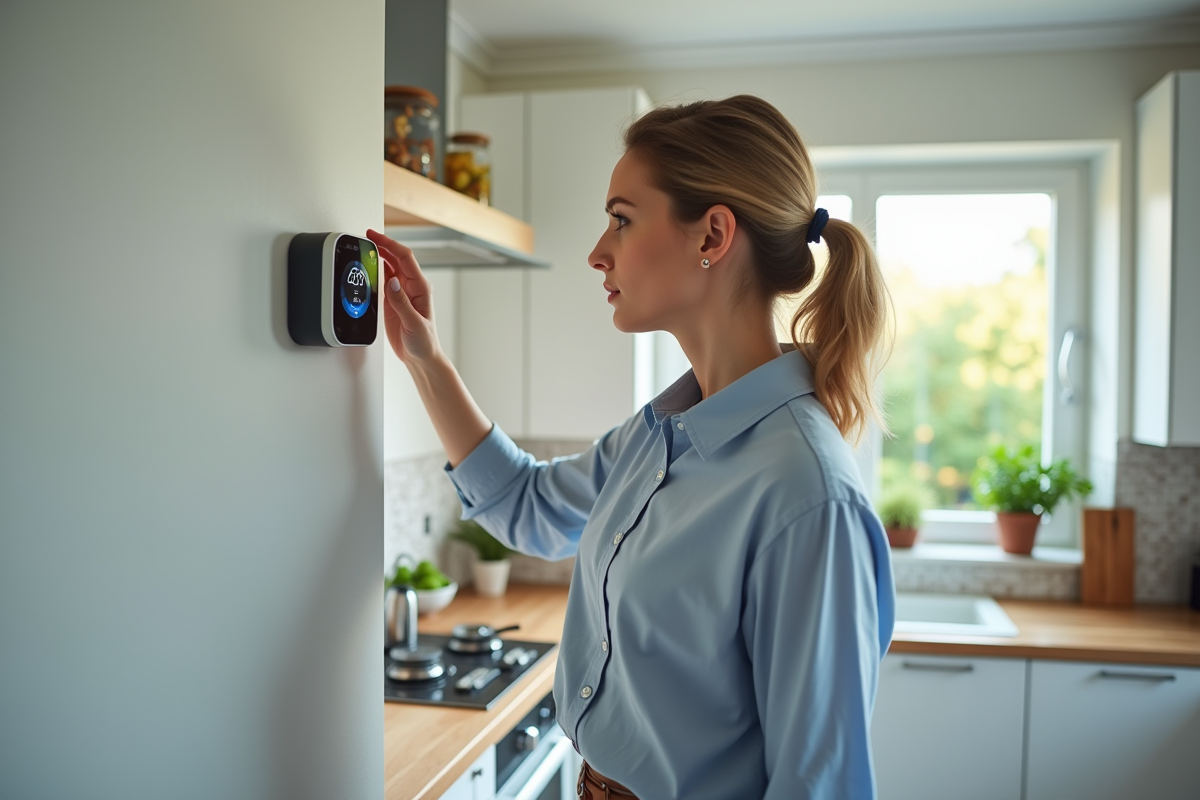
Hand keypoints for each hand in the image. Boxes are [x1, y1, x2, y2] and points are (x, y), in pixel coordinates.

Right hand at [365, 229, 440, 365]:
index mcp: (421, 288)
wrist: (421, 357)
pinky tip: (368, 266)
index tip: (375, 236)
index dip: (390, 244)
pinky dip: (375, 271)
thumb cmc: (425, 342)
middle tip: (366, 236)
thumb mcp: (414, 323)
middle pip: (396, 258)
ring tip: (365, 247)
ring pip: (389, 267)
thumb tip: (392, 282)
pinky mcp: (393, 301)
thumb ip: (402, 303)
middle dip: (382, 245)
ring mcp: (402, 293)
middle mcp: (412, 287)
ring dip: (378, 256)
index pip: (405, 258)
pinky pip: (383, 280)